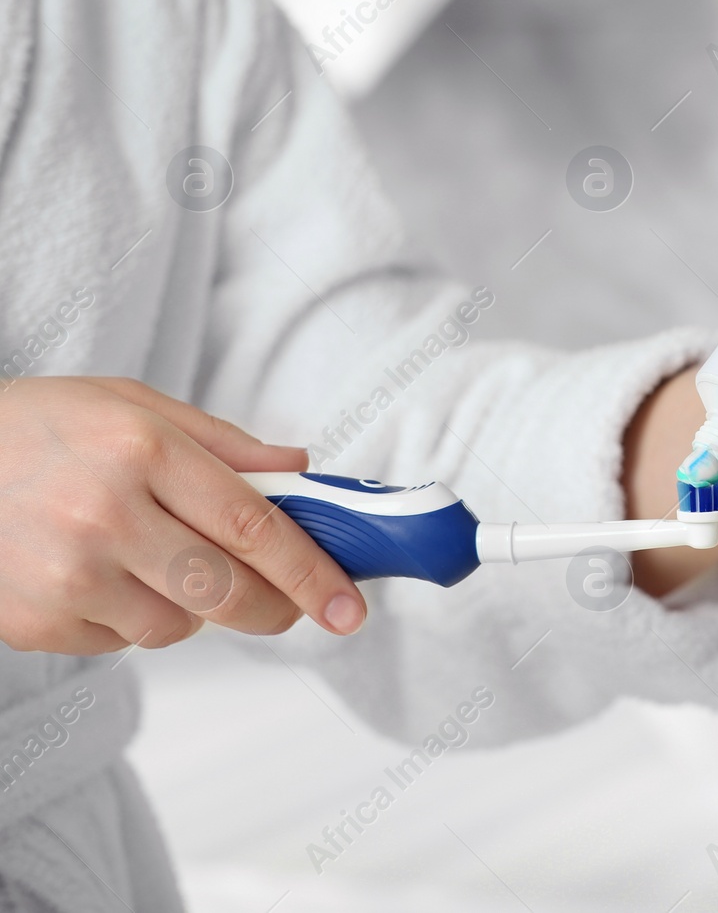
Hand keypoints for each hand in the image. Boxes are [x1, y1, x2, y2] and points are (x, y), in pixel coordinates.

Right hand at [0, 377, 366, 654]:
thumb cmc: (40, 427)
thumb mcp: (131, 405)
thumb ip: (223, 443)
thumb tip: (299, 467)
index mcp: (141, 451)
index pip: (253, 526)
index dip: (312, 572)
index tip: (350, 605)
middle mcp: (105, 515)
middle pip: (227, 591)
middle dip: (276, 606)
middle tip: (292, 604)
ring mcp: (67, 575)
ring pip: (179, 625)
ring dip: (193, 606)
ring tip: (157, 558)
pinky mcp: (37, 622)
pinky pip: (124, 641)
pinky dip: (133, 618)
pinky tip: (103, 574)